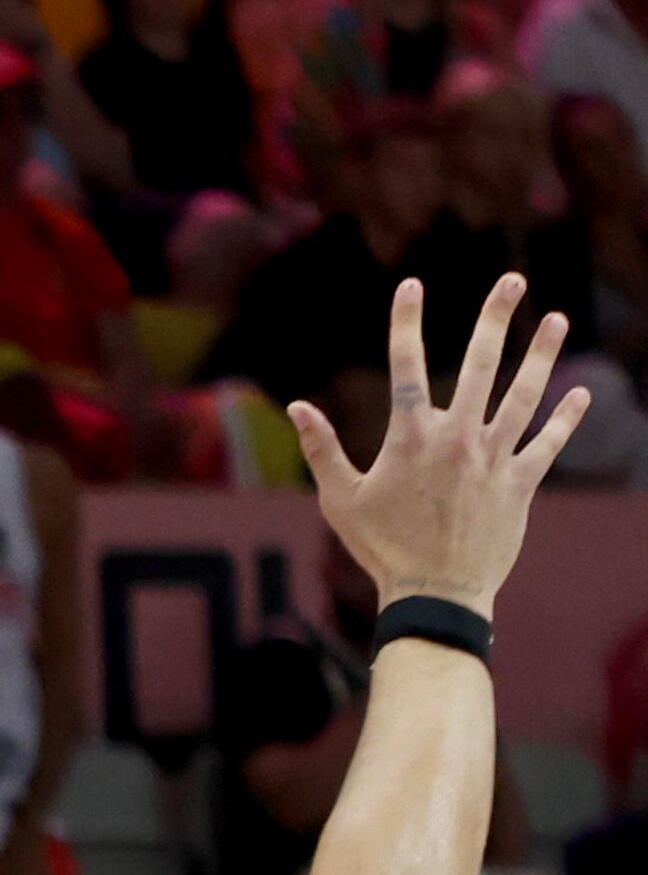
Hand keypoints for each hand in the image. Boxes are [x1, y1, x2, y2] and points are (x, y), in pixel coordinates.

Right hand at [290, 273, 588, 613]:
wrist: (435, 593)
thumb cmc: (381, 547)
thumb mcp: (340, 498)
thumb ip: (321, 449)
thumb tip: (296, 407)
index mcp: (411, 437)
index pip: (407, 366)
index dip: (406, 322)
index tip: (411, 285)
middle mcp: (457, 437)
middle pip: (482, 364)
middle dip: (496, 318)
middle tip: (511, 281)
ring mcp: (494, 458)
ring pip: (524, 395)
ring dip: (542, 354)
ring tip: (556, 319)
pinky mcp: (521, 483)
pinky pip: (548, 443)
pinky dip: (565, 417)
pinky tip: (578, 391)